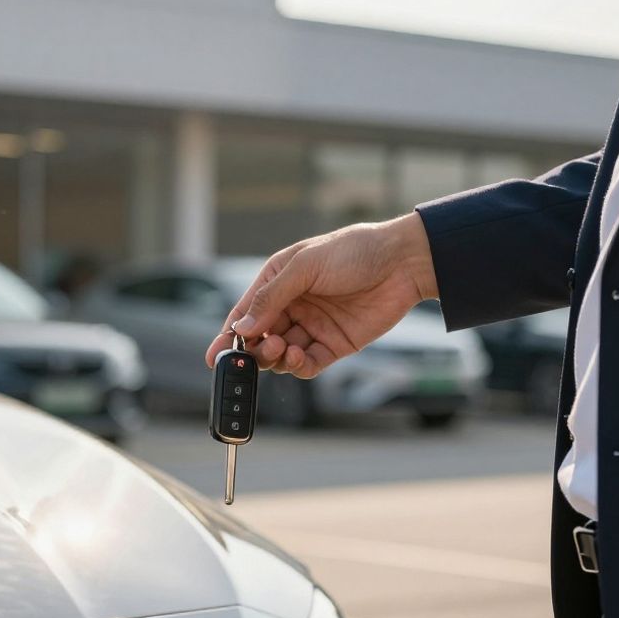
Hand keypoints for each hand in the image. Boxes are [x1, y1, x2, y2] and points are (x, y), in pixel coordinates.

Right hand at [204, 213, 437, 378]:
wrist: (403, 262)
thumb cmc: (355, 251)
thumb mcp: (305, 266)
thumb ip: (271, 298)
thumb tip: (242, 328)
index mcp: (279, 281)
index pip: (246, 313)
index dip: (229, 335)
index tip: (215, 357)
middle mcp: (293, 305)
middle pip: (261, 338)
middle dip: (255, 349)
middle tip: (262, 348)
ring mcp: (314, 326)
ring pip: (282, 354)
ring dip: (276, 357)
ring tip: (284, 349)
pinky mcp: (335, 344)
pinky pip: (308, 364)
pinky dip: (299, 366)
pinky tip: (299, 358)